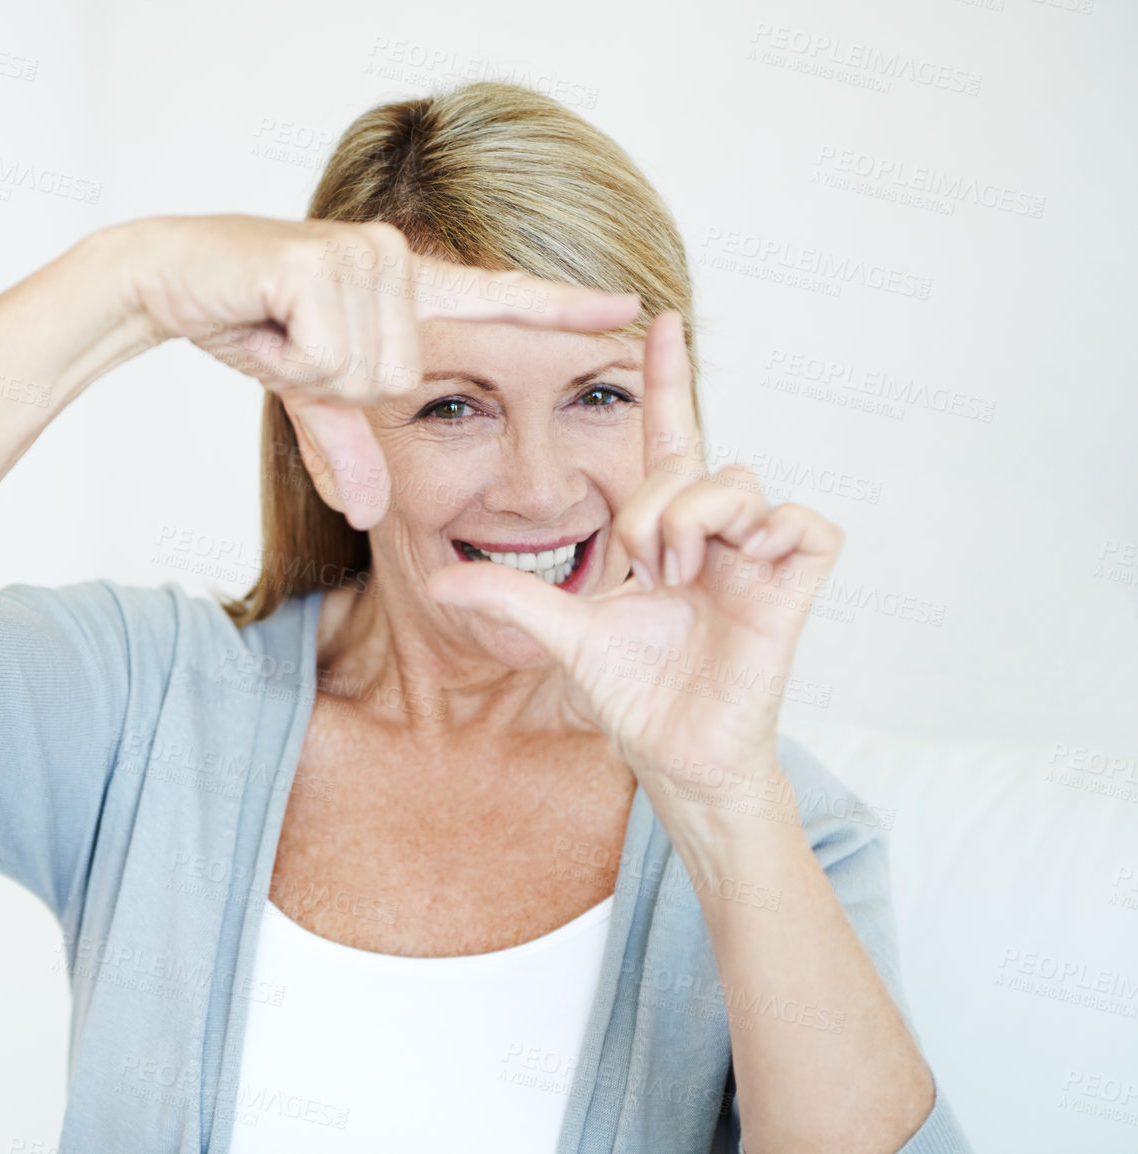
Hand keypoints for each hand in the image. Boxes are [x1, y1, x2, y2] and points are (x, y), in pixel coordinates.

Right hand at [125, 214, 642, 528]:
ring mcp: (366, 254)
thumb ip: (346, 446)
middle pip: (402, 380)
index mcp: (405, 288)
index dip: (563, 307)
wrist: (168, 272)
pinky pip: (330, 359)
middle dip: (336, 386)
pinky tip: (263, 317)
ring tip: (276, 325)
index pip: (498, 297)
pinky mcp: (324, 260)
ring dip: (307, 369)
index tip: (631, 305)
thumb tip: (370, 512)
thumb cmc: (244, 317)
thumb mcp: (305, 394)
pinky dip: (286, 357)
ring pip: (368, 374)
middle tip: (289, 340)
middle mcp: (396, 261)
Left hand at [424, 312, 844, 814]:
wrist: (674, 756)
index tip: (659, 319)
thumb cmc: (633, 696)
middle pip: (694, 463)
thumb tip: (437, 584)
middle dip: (653, 505)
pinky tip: (741, 568)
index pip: (670, 436)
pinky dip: (774, 533)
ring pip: (739, 481)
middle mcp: (714, 535)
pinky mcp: (794, 586)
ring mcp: (756, 558)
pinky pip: (805, 523)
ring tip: (674, 576)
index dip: (665, 380)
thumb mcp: (562, 635)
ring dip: (694, 521)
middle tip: (642, 566)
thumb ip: (508, 600)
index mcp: (665, 532)